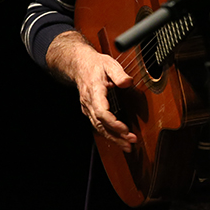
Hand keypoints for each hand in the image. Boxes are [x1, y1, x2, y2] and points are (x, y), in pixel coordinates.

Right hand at [47, 32, 137, 151]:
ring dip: (113, 138)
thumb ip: (119, 74)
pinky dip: (109, 134)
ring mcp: (88, 109)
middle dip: (116, 136)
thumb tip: (127, 82)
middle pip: (101, 125)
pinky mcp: (90, 111)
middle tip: (131, 143)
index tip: (125, 129)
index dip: (113, 123)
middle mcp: (89, 103)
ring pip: (99, 128)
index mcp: (94, 92)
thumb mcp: (109, 63)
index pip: (102, 112)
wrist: (79, 65)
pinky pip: (98, 126)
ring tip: (127, 146)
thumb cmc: (95, 64)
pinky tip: (118, 140)